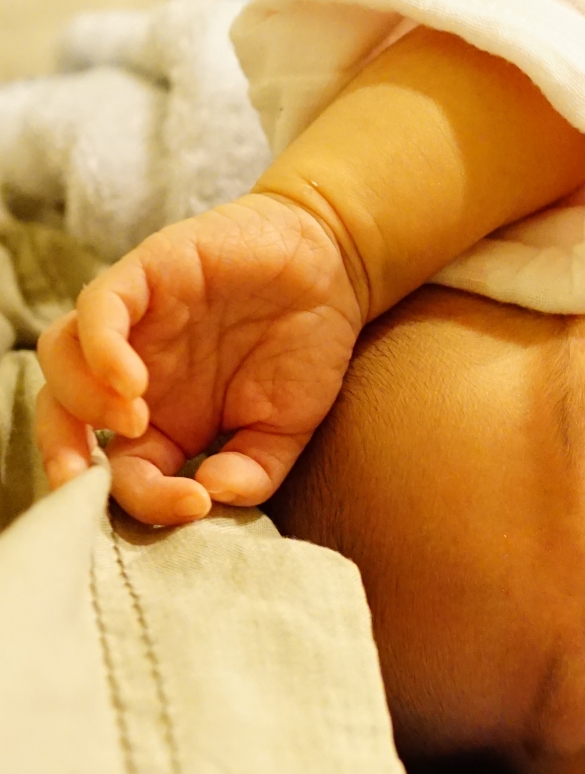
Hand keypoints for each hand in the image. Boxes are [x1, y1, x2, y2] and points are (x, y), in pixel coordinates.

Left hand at [36, 193, 364, 525]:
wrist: (334, 268)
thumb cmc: (307, 347)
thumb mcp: (287, 429)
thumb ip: (253, 471)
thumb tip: (211, 494)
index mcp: (163, 423)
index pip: (122, 473)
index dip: (145, 500)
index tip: (194, 506)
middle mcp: (134, 376)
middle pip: (64, 417)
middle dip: (64, 457)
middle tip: (89, 487)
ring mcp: (135, 325)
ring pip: (61, 360)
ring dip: (79, 402)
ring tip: (132, 422)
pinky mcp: (144, 277)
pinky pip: (97, 310)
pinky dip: (100, 348)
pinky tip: (131, 382)